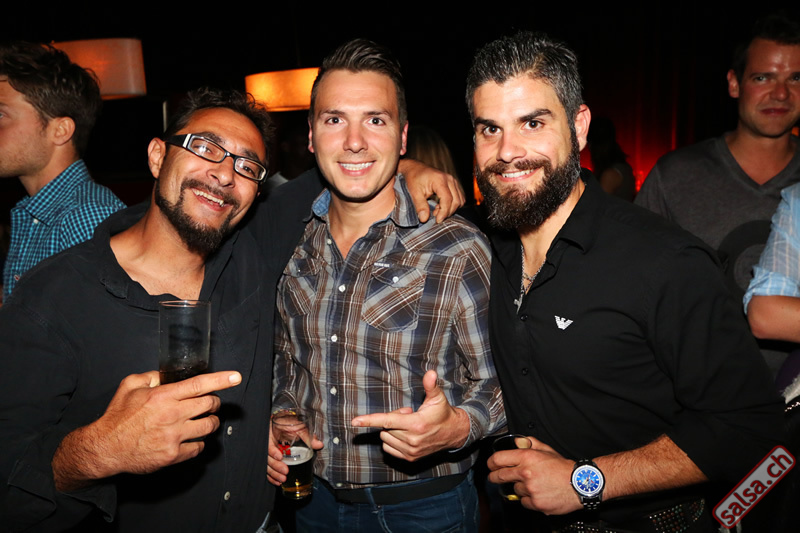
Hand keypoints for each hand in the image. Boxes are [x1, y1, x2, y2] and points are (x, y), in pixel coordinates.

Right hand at [52, 370, 240, 490]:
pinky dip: (198, 442)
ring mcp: (174, 436)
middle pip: (210, 405)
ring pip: (209, 426)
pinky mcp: (173, 455)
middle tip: (209, 403)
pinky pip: (198, 447)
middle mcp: (172, 415)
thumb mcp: (129, 386)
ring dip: (210, 422)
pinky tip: (190, 438)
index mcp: (163, 396)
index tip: (236, 377)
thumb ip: (151, 376)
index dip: (221, 380)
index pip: (200, 384)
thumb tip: (167, 374)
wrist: (105, 448)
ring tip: (203, 420)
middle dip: (214, 402)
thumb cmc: (117, 417)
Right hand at [267, 424, 323, 485]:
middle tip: (285, 471)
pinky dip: (271, 476)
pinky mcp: (269, 459)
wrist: (281, 422)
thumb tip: (319, 445)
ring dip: (274, 474)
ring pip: (266, 465)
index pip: (268, 444)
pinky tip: (277, 481)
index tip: (280, 456)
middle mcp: (267, 444)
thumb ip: (306, 436)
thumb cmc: (287, 423)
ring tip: (283, 479)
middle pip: (267, 457)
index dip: (272, 451)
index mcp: (271, 434)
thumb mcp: (297, 427)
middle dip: (276, 466)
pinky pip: (267, 469)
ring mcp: (267, 452)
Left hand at [350, 370, 469, 460]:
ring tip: (408, 426)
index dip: (369, 420)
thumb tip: (431, 373)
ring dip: (392, 430)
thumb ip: (431, 385)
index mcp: (416, 424)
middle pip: (385, 427)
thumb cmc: (443, 413)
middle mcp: (412, 440)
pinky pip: (388, 447)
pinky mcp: (410, 458)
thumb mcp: (437, 397)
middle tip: (408, 414)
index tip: (354, 421)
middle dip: (393, 419)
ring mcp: (410, 451)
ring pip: (385, 438)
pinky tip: (405, 435)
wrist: (453, 433)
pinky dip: (391, 440)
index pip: (388, 421)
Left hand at [398, 159, 464, 222]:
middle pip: (456, 201)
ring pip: (460, 200)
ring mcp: (453, 181)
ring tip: (437, 210)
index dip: (444, 212)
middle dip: (447, 212)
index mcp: (440, 180)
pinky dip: (452, 204)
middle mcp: (449, 179)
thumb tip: (424, 219)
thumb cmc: (414, 178)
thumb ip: (420, 205)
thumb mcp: (414, 192)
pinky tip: (441, 206)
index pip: (448, 199)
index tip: (437, 220)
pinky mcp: (453, 184)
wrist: (414, 168)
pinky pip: (459, 197)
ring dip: (451, 209)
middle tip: (435, 216)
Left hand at [487, 436, 580, 514]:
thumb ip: (530, 444)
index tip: (490, 465)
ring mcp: (530, 489)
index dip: (491, 462)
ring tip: (535, 484)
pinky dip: (529, 499)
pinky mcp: (536, 503)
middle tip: (494, 477)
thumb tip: (518, 442)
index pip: (499, 459)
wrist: (580, 483)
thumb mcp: (547, 450)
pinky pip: (524, 502)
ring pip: (515, 490)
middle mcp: (526, 473)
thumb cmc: (563, 467)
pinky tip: (539, 494)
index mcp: (527, 457)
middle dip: (494, 477)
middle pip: (500, 476)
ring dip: (521, 488)